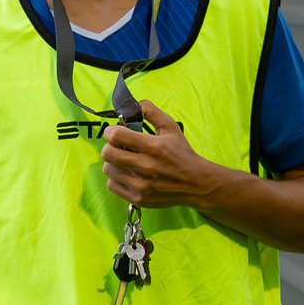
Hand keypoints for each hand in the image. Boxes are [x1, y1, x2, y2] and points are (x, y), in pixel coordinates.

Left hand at [100, 100, 219, 208]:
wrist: (196, 183)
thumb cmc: (181, 153)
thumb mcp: (170, 126)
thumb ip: (150, 111)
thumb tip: (132, 105)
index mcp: (152, 146)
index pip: (116, 135)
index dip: (110, 131)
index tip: (114, 132)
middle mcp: (145, 166)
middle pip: (107, 153)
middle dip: (109, 146)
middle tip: (117, 146)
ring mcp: (141, 185)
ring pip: (108, 170)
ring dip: (113, 163)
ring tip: (125, 161)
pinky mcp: (139, 199)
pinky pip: (112, 186)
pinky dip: (116, 178)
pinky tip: (128, 174)